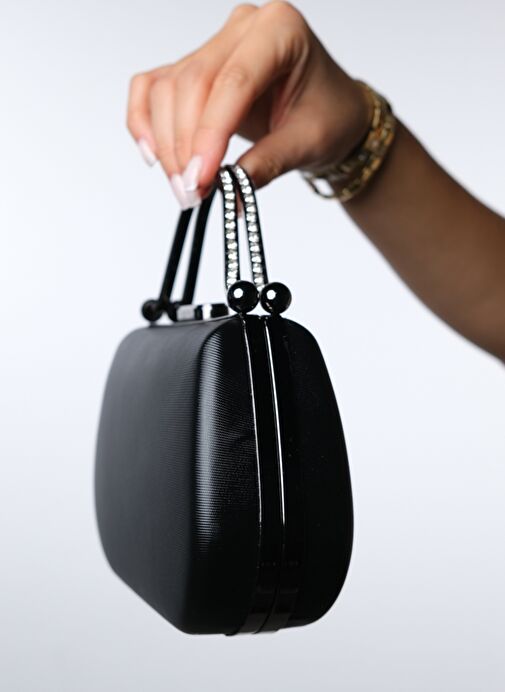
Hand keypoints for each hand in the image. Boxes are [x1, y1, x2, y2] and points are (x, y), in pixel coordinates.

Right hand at [127, 1, 370, 207]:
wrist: (330, 112)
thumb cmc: (329, 117)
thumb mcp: (308, 143)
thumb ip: (267, 164)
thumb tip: (229, 194)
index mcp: (281, 30)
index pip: (235, 80)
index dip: (210, 133)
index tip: (201, 179)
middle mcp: (242, 28)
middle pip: (193, 83)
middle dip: (185, 145)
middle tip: (191, 194)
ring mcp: (214, 45)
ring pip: (167, 89)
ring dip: (166, 143)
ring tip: (184, 189)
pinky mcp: (193, 69)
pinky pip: (152, 88)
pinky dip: (144, 121)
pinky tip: (154, 156)